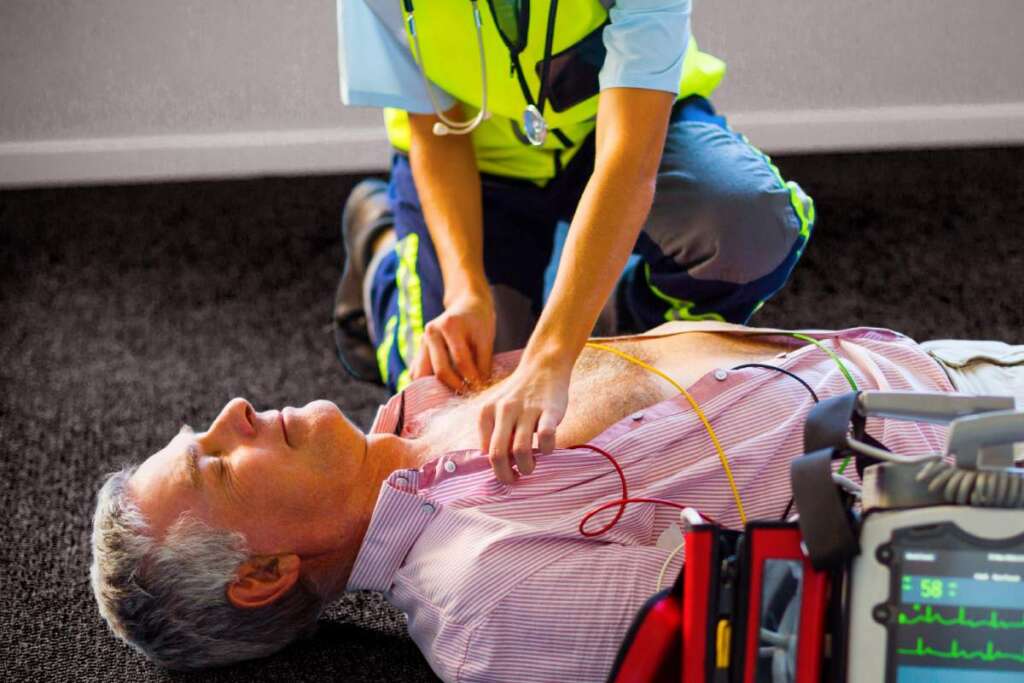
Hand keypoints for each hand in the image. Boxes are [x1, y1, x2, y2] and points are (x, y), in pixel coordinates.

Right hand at [411, 291, 495, 390]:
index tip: (481, 388)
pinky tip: (439, 390)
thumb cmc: (478, 323)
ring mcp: (421, 342)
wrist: (466, 306)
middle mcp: (431, 333)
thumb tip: (481, 387)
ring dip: (437, 389)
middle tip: (469, 394)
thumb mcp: (486, 338)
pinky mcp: (418, 351)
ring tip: (453, 394)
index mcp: (449, 326)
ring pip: (423, 374)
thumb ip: (484, 363)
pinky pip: (417, 373)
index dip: (472, 378)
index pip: (461, 361)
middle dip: (456, 386)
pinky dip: (426, 384)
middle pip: (440, 370)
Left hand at [478, 354, 571, 482]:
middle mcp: (503, 410)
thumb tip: (495, 465)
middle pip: (497, 455)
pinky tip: (546, 448)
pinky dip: (546, 450)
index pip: (484, 451)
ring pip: (521, 451)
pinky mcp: (549, 410)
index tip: (504, 472)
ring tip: (530, 466)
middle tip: (513, 480)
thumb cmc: (520, 395)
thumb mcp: (497, 409)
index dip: (494, 467)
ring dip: (526, 467)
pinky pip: (546, 438)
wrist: (543, 366)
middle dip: (505, 475)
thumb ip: (494, 433)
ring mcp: (527, 410)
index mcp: (486, 412)